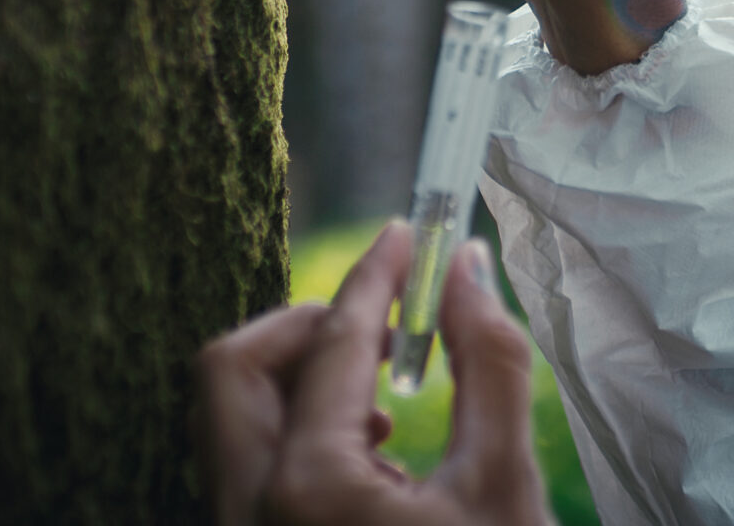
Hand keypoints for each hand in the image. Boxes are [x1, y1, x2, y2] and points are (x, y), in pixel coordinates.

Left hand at [193, 223, 551, 525]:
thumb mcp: (505, 485)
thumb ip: (488, 364)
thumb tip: (464, 268)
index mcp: (308, 488)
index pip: (332, 340)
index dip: (374, 276)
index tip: (405, 235)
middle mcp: (246, 514)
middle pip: (230, 369)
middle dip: (304, 326)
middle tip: (377, 321)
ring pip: (229, 421)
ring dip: (298, 380)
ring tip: (388, 397)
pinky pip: (245, 467)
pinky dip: (295, 432)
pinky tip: (371, 455)